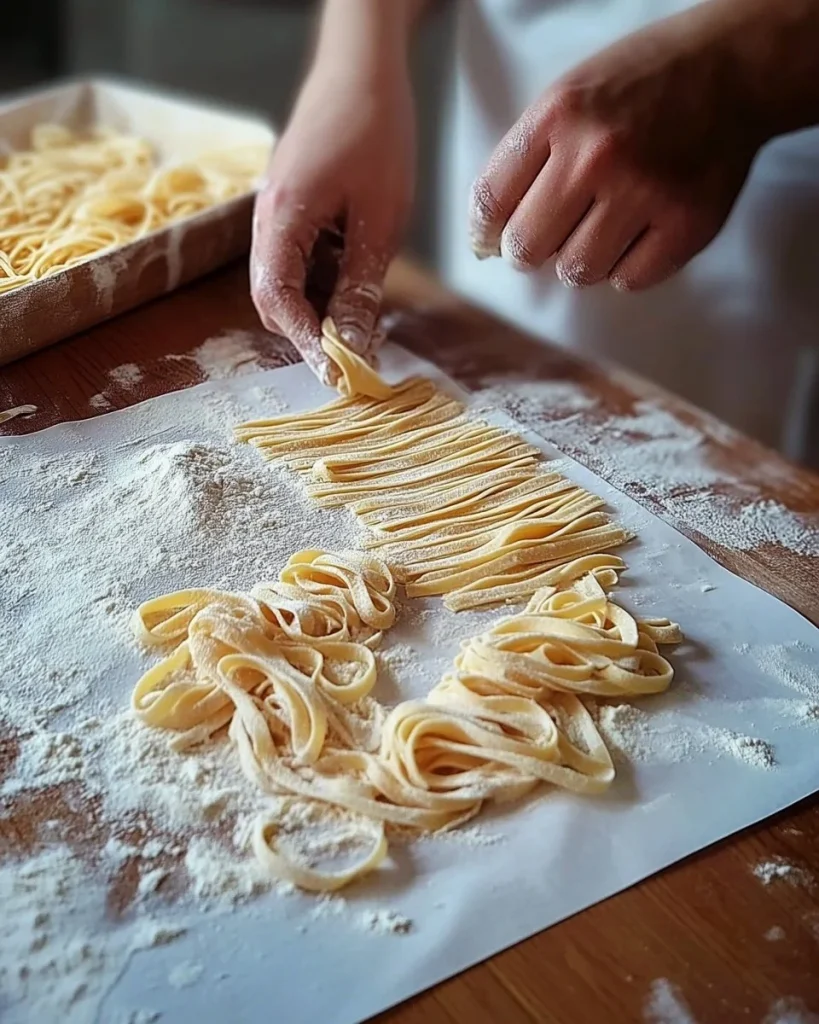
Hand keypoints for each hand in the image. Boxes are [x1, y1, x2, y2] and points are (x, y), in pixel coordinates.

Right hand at [251, 59, 414, 381]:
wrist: (362, 66)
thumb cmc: (374, 130)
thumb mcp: (380, 218)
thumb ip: (361, 284)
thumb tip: (353, 342)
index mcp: (281, 219)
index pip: (277, 301)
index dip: (305, 343)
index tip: (337, 373)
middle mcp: (267, 218)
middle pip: (271, 296)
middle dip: (307, 331)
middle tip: (350, 356)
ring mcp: (275, 209)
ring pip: (283, 279)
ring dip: (315, 307)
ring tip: (357, 324)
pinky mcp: (290, 204)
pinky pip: (295, 257)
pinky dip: (319, 280)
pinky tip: (351, 284)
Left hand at [469, 3, 765, 290]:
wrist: (732, 68)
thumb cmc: (640, 84)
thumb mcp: (568, 95)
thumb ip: (524, 158)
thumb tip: (487, 238)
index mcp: (558, 115)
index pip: (491, 201)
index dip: (483, 233)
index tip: (489, 242)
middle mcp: (597, 154)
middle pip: (527, 248)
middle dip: (529, 250)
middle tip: (548, 236)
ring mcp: (645, 191)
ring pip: (577, 271)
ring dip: (579, 260)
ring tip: (598, 229)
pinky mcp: (686, 224)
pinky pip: (629, 280)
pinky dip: (625, 268)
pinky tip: (636, 234)